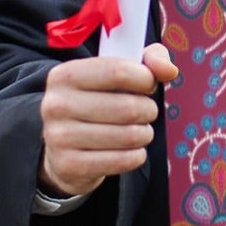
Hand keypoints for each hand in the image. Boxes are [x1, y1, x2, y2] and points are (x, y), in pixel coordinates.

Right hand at [38, 42, 178, 197]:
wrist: (63, 148)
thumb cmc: (98, 102)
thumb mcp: (117, 72)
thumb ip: (149, 60)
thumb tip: (169, 70)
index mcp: (65, 75)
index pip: (119, 71)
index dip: (145, 79)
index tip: (148, 85)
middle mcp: (56, 104)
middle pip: (128, 107)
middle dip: (148, 110)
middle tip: (145, 112)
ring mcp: (59, 137)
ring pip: (129, 136)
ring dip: (144, 134)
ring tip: (139, 131)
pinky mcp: (69, 165)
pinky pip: (123, 160)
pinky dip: (137, 156)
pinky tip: (131, 150)